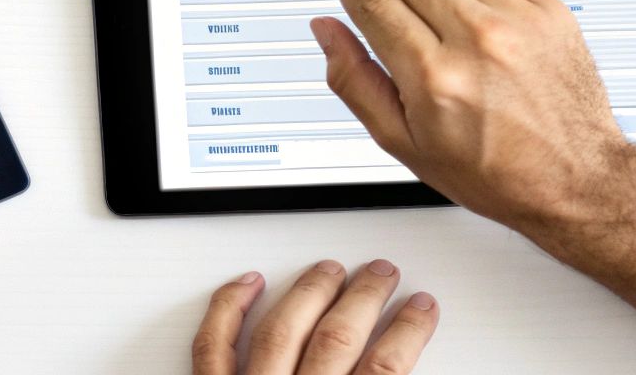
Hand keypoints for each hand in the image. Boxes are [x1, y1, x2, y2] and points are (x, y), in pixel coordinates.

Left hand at [191, 259, 438, 374]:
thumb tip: (402, 369)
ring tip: (330, 270)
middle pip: (337, 338)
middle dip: (365, 297)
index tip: (421, 309)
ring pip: (282, 331)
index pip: (385, 370)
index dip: (408, 332)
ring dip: (310, 293)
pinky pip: (213, 348)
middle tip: (381, 274)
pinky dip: (227, 310)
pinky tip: (247, 284)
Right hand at [311, 0, 635, 231]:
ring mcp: (518, 20)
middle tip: (391, 4)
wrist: (574, 178)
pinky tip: (475, 6)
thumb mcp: (406, 144)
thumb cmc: (494, 172)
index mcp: (435, 77)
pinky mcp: (549, 10)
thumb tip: (328, 30)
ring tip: (437, 11)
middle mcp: (477, 40)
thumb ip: (356, 80)